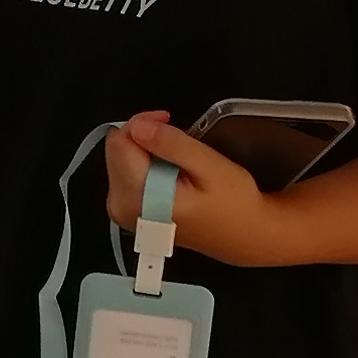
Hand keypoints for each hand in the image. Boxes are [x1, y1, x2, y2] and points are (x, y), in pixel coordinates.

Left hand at [102, 110, 278, 264]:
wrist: (242, 236)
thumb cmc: (233, 204)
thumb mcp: (210, 167)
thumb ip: (172, 145)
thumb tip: (139, 127)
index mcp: (138, 197)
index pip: (119, 143)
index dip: (143, 124)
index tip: (168, 121)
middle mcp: (121, 206)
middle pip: (115, 150)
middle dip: (143, 137)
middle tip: (177, 142)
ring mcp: (121, 210)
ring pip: (118, 158)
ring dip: (145, 150)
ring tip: (178, 161)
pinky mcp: (126, 210)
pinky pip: (125, 172)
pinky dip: (145, 164)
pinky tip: (169, 172)